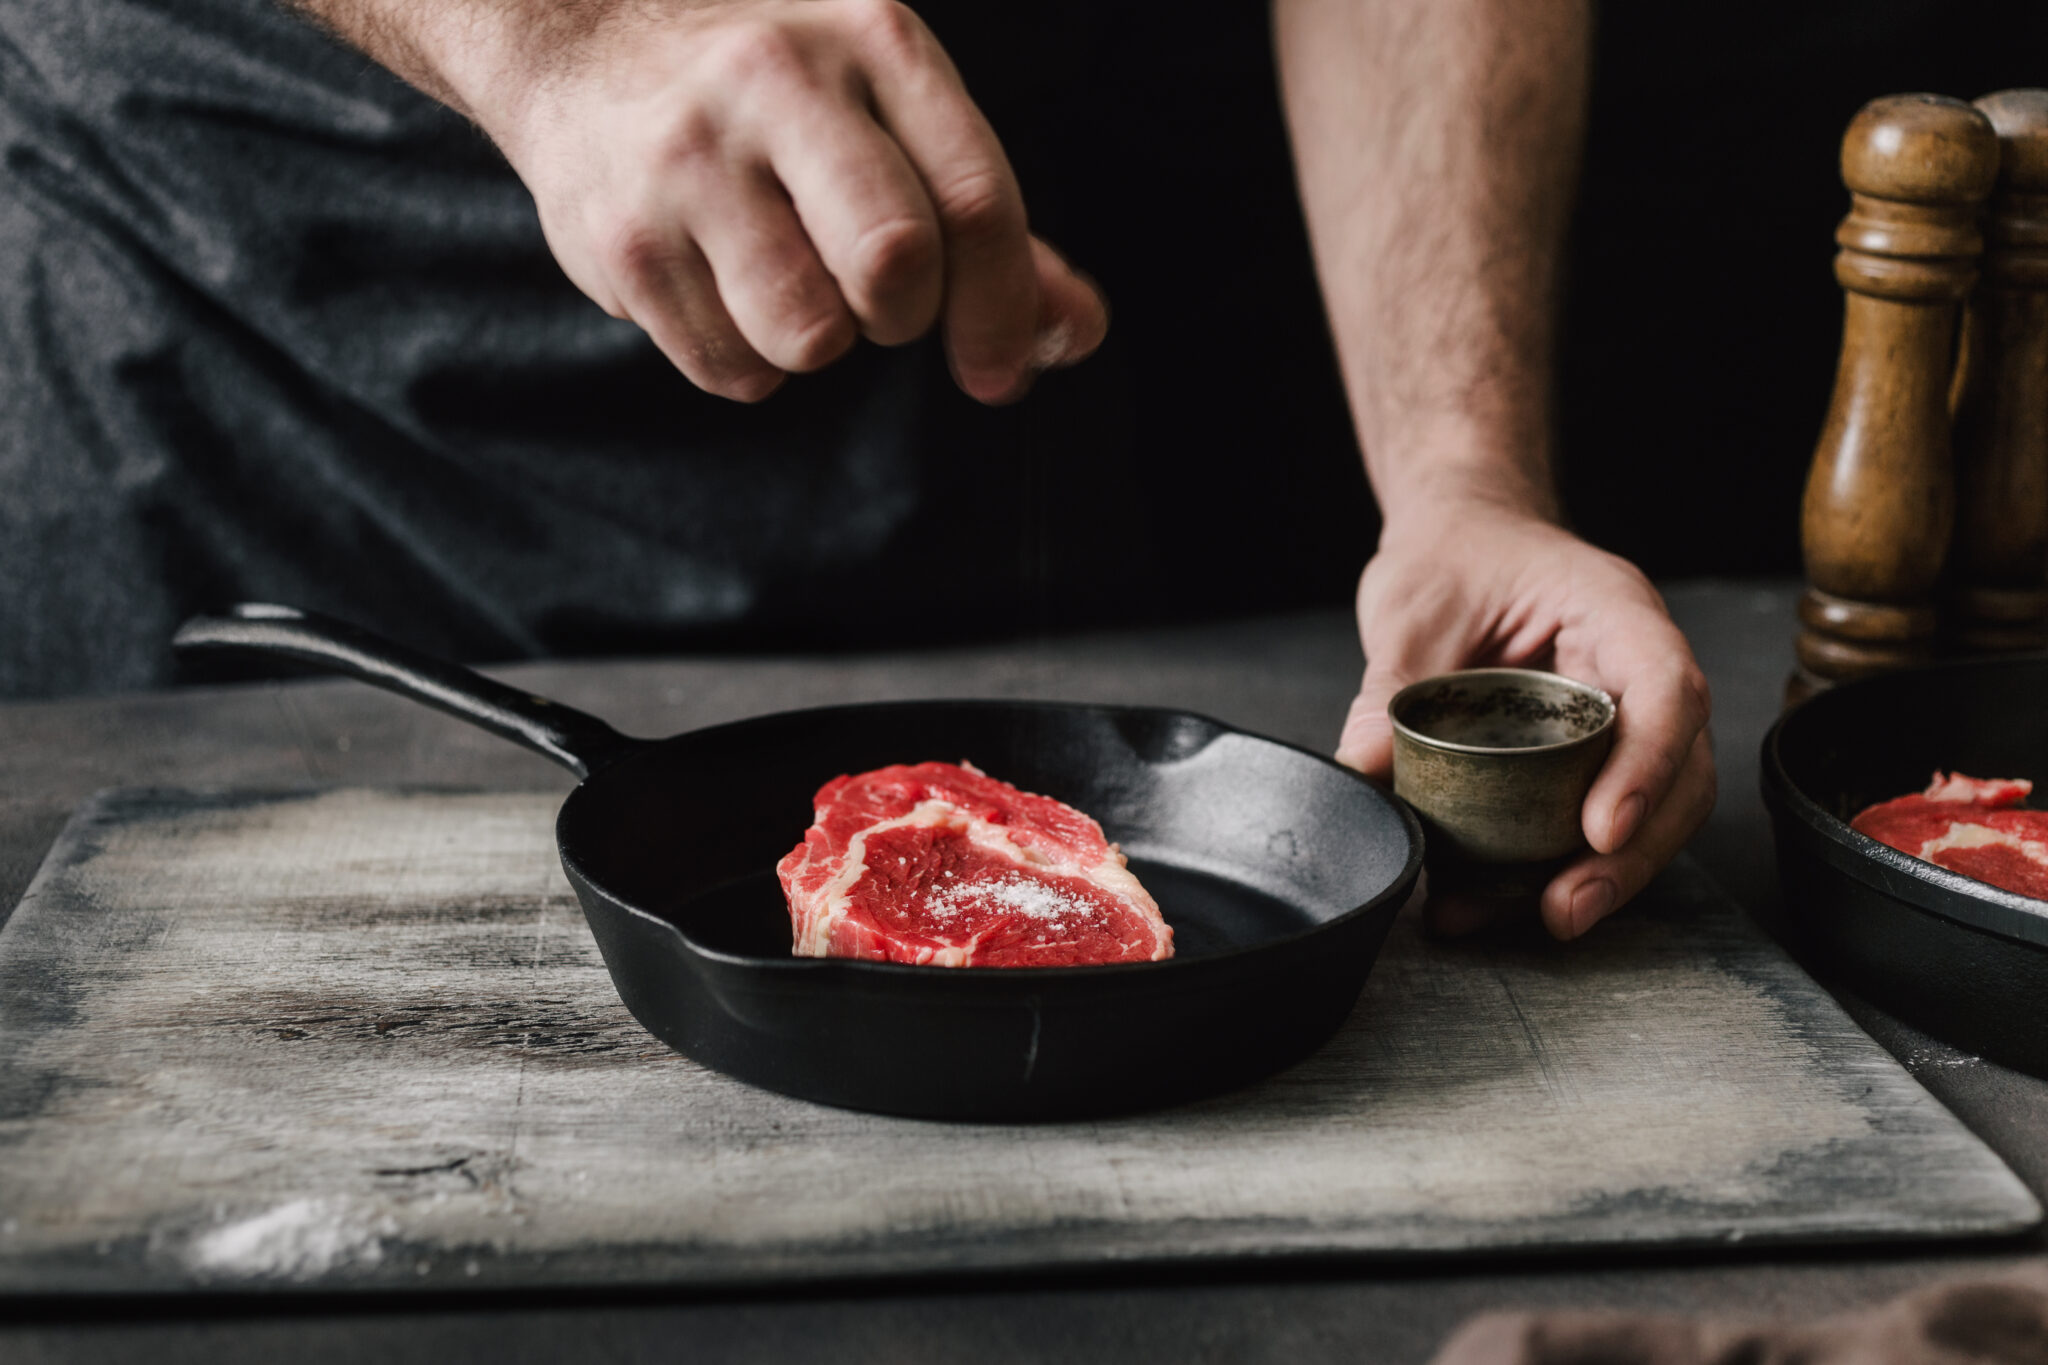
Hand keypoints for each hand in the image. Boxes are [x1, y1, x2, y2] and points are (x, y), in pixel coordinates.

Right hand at [466, 0, 1106, 401]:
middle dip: (903, 316)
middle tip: (877, 304)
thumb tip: (1075, 330)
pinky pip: (731, 368)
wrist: (583, 51)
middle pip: (893, 261)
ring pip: (808, 335)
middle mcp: (777, 82)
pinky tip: (722, 290)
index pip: (974, 197)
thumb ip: (984, 226)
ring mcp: (690, 159)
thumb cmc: (778, 104)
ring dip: (817, 344)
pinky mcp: (624, 240)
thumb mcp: (889, 119)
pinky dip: (745, 360)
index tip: (1001, 368)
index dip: (1004, 307)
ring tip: (787, 285)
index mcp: (872, 42)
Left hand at [1337, 499, 1715, 939]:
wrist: (1460, 541)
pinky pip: (1599, 819)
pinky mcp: (1593, 756)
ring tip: (1541, 920)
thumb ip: (1391, 688)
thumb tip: (1359, 766)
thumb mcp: (1413, 610)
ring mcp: (1624, 714)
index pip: (1665, 687)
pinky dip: (1561, 867)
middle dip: (1632, 853)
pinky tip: (1500, 906)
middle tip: (1564, 909)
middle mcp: (1635, 665)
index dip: (1646, 765)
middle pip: (1679, 769)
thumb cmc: (1453, 556)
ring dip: (1608, 876)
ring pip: (1656, 809)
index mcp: (1611, 609)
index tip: (1600, 831)